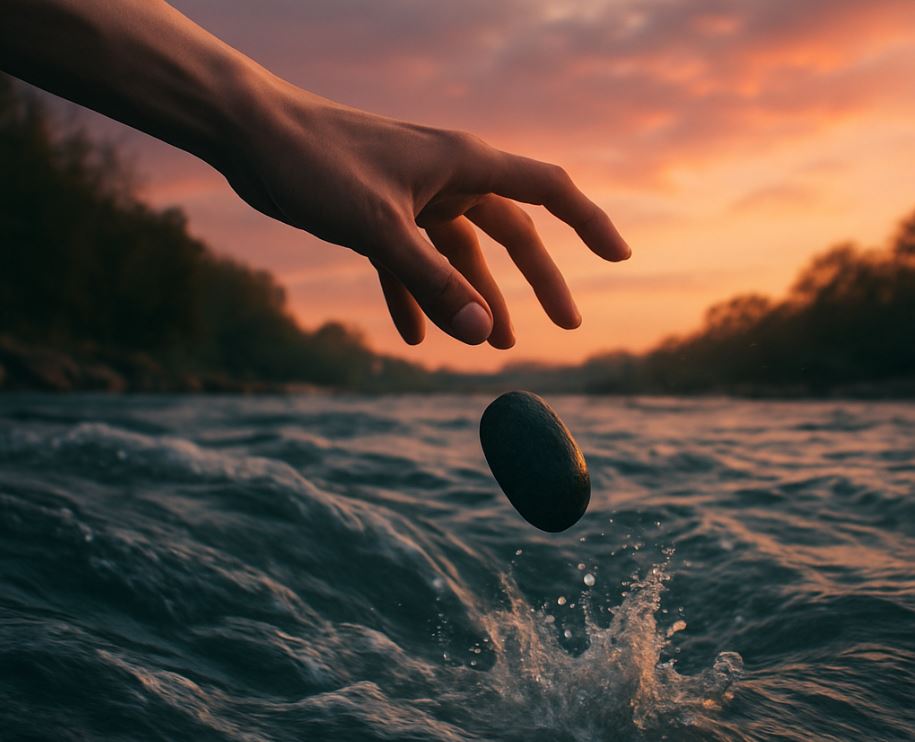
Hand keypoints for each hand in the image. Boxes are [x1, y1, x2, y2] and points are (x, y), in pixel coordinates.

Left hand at [227, 78, 630, 346]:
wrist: (250, 134)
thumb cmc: (316, 163)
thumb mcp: (379, 229)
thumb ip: (432, 281)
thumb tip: (482, 334)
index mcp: (464, 165)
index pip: (548, 192)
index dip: (588, 224)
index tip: (619, 256)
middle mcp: (448, 178)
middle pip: (511, 234)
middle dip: (537, 281)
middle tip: (563, 326)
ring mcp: (414, 198)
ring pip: (460, 255)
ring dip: (476, 298)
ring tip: (490, 346)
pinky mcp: (380, 216)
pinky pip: (411, 264)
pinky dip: (416, 299)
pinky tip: (416, 338)